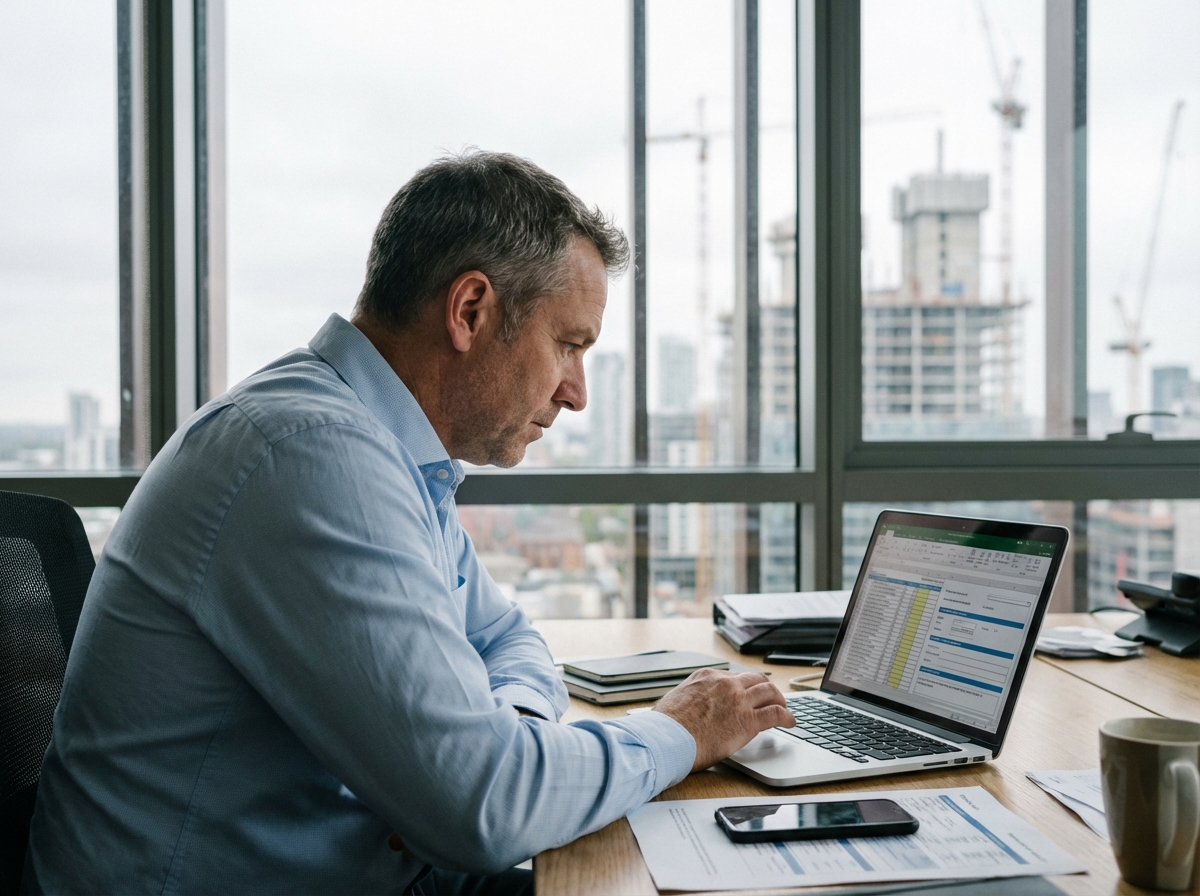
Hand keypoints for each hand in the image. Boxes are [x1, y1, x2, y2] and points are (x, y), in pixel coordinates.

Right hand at [653, 669, 793, 772]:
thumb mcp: (674, 700)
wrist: (667, 738)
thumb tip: (685, 708)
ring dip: (780, 699)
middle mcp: (725, 684)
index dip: (745, 686)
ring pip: (770, 692)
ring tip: (784, 708)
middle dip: (767, 688)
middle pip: (756, 679)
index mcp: (706, 677)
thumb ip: (688, 699)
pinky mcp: (748, 721)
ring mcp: (738, 700)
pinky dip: (787, 716)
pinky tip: (790, 722)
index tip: (748, 692)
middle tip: (772, 697)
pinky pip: (776, 714)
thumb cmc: (665, 726)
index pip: (734, 677)